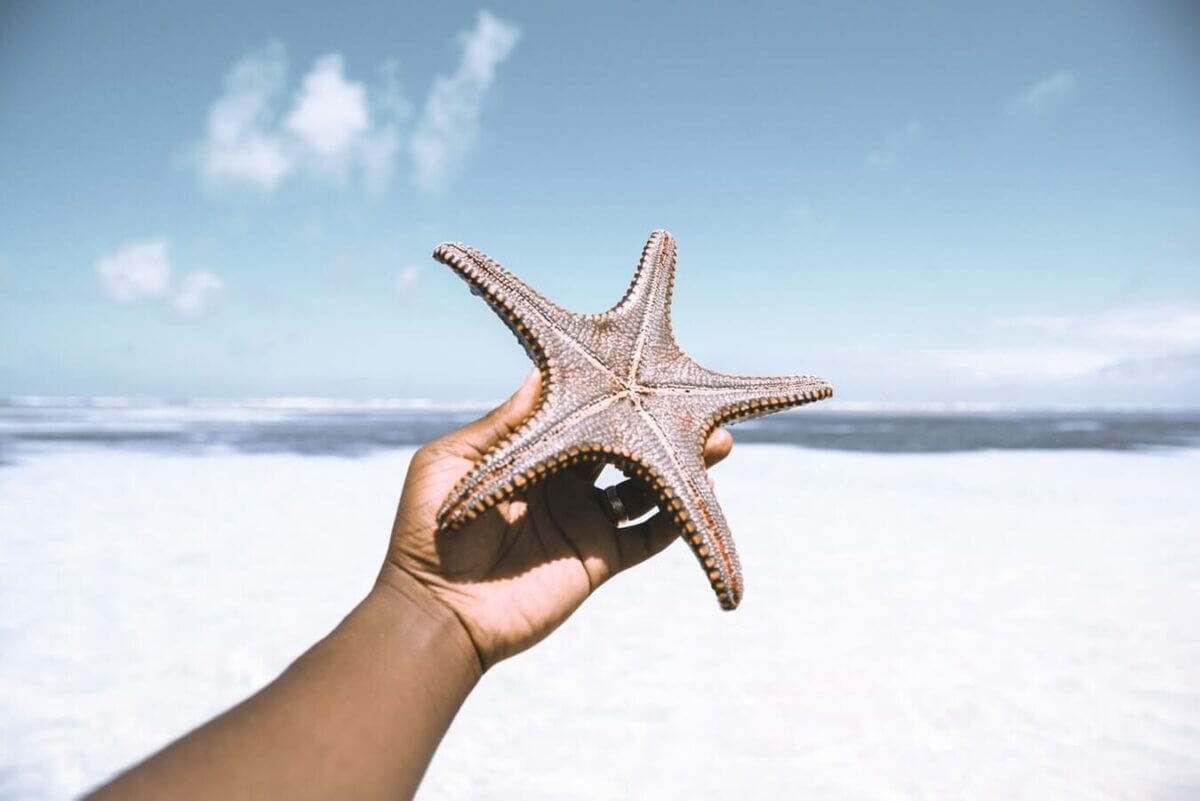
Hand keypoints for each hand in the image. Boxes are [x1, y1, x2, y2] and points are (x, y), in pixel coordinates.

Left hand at [382, 370, 732, 669]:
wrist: (436, 610)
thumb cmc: (428, 530)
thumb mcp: (453, 462)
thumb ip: (503, 423)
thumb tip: (540, 370)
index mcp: (531, 452)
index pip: (582, 415)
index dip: (613, 393)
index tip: (647, 366)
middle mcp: (564, 482)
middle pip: (623, 445)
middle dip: (660, 424)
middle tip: (698, 403)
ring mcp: (584, 521)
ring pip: (645, 486)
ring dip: (680, 464)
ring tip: (719, 442)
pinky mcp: (598, 560)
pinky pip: (648, 537)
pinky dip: (679, 518)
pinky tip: (704, 493)